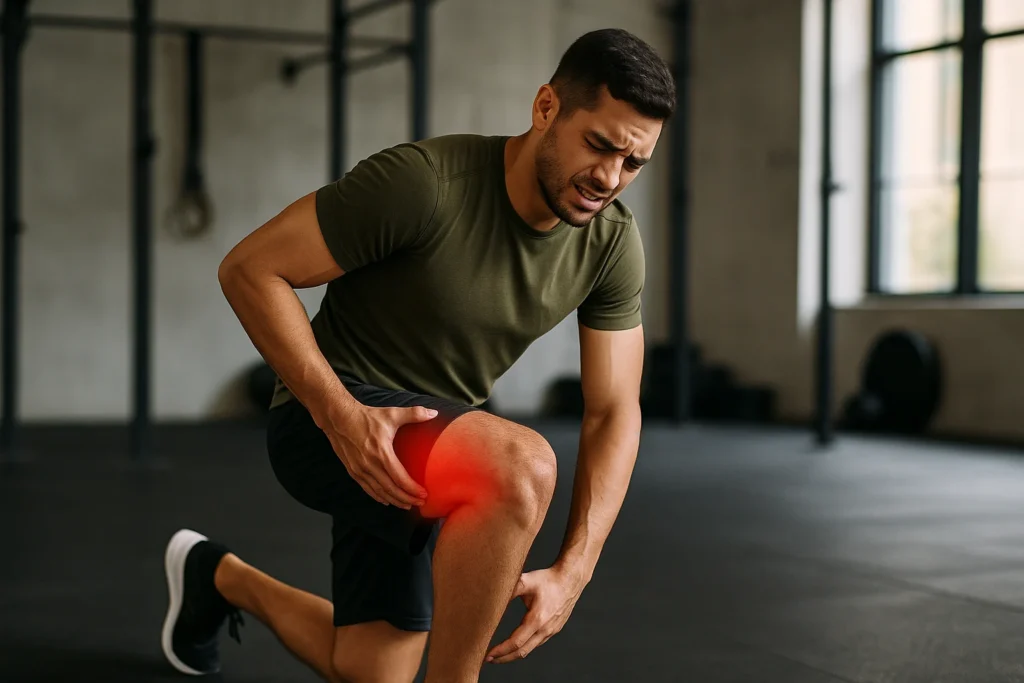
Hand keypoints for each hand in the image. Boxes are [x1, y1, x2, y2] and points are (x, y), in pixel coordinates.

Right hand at [322, 403, 436, 508]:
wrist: (338, 418)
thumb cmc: (366, 417)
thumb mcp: (392, 413)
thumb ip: (414, 413)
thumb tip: (433, 413)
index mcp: (381, 453)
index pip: (399, 478)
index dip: (412, 489)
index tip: (424, 494)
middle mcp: (369, 465)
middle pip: (391, 489)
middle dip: (406, 499)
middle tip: (419, 503)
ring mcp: (360, 470)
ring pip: (379, 492)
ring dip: (394, 500)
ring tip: (407, 504)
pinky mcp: (353, 471)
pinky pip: (367, 489)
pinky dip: (378, 496)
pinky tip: (387, 500)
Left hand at [485, 566, 586, 663]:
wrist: (570, 579)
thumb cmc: (548, 580)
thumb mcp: (526, 581)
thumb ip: (509, 590)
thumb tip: (493, 597)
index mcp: (537, 619)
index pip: (516, 642)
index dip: (501, 651)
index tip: (488, 655)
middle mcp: (545, 629)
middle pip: (522, 652)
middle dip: (504, 658)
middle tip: (489, 660)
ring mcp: (551, 631)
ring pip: (530, 649)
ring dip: (514, 654)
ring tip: (500, 654)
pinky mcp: (555, 629)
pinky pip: (538, 643)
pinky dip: (526, 647)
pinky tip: (518, 644)